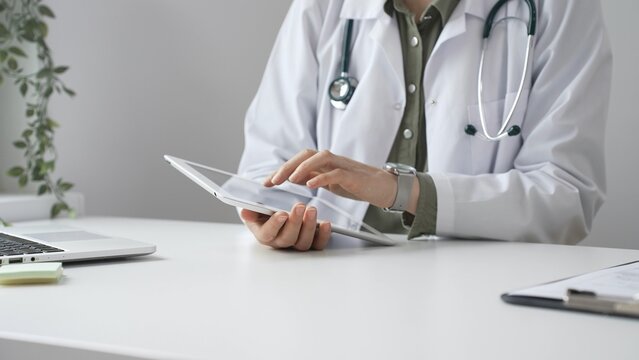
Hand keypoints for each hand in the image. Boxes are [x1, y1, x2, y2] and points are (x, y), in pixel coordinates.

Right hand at [240, 203, 330, 250]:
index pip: (268, 233)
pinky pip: (318, 244)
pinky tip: (327, 223)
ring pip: (303, 242)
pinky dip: (324, 235)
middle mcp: (280, 242)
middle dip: (295, 222)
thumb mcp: (255, 208)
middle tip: (299, 205)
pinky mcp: (311, 242)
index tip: (281, 213)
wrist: (275, 213)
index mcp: (265, 234)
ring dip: (309, 226)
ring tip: (312, 209)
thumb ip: (251, 209)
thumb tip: (245, 212)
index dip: (275, 224)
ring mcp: (296, 243)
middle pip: (288, 238)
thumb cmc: (265, 210)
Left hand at [264, 149, 398, 208]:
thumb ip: (313, 177)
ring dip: (301, 168)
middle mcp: (331, 160)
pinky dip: (321, 177)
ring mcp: (342, 165)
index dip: (281, 169)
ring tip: (289, 180)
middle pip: (305, 155)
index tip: (266, 182)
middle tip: (272, 181)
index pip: (298, 160)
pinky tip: (310, 185)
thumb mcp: (330, 181)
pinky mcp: (353, 175)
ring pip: (318, 159)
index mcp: (324, 162)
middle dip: (286, 166)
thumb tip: (293, 177)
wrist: (384, 187)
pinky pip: (335, 173)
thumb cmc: (357, 184)